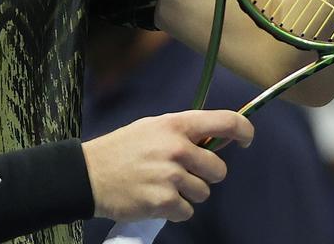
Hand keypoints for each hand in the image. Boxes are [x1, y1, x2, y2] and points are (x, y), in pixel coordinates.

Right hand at [81, 111, 252, 222]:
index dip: (244, 132)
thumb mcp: (151, 128)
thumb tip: (214, 140)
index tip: (245, 141)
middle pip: (218, 169)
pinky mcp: (164, 202)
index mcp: (176, 125)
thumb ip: (182, 132)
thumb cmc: (122, 149)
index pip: (226, 122)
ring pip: (203, 192)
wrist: (88, 174)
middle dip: (205, 175)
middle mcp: (177, 148)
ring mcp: (171, 176)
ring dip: (187, 193)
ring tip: (162, 185)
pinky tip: (155, 198)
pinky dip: (174, 209)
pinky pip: (187, 211)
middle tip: (182, 173)